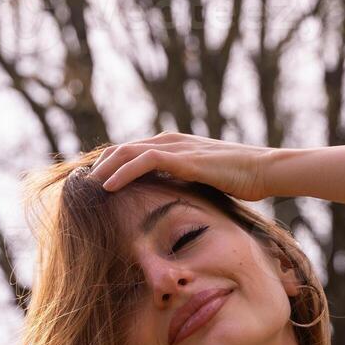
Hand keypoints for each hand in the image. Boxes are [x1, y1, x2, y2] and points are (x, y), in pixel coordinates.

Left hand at [86, 131, 273, 200]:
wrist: (265, 171)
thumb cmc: (240, 180)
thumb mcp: (203, 182)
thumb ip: (183, 184)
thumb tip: (167, 204)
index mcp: (173, 146)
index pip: (130, 152)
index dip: (108, 166)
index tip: (90, 185)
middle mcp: (170, 141)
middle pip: (121, 149)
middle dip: (98, 166)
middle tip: (79, 187)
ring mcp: (176, 147)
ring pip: (127, 151)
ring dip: (102, 169)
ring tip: (85, 187)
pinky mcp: (183, 157)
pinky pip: (144, 160)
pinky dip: (122, 172)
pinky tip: (107, 187)